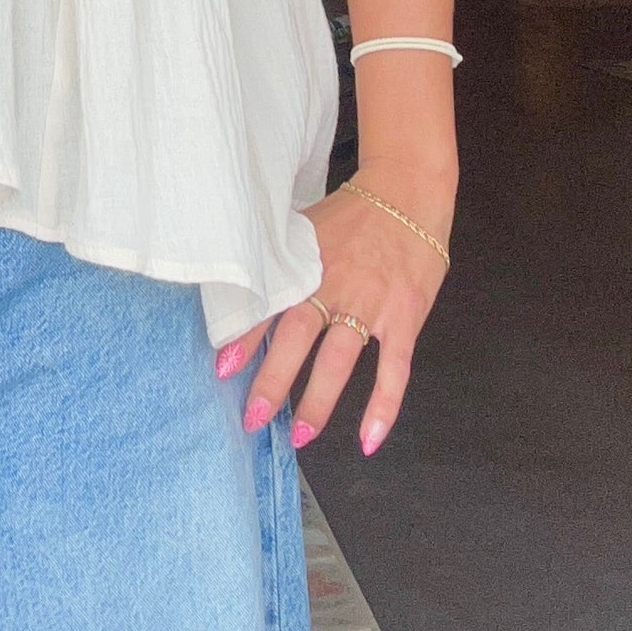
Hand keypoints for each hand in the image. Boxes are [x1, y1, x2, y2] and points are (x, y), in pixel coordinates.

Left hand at [216, 165, 452, 455]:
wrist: (408, 191)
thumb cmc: (353, 213)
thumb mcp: (308, 228)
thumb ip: (282, 262)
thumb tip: (242, 291)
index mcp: (305, 263)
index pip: (269, 304)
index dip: (245, 337)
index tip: (223, 368)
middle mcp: (334, 284)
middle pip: (298, 338)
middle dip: (274, 381)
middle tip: (253, 419)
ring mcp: (371, 304)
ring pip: (340, 360)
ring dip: (318, 401)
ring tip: (299, 436)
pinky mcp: (404, 317)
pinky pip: (394, 368)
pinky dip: (383, 405)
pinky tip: (369, 439)